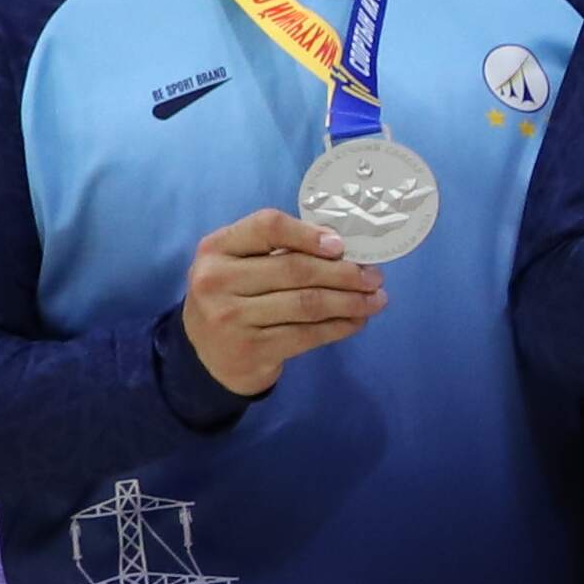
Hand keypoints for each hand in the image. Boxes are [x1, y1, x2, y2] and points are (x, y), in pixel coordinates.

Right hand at [178, 209, 383, 395]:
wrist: (206, 356)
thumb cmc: (234, 298)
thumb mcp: (240, 265)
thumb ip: (279, 250)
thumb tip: (343, 247)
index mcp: (216, 248)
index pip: (267, 226)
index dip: (309, 234)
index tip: (341, 246)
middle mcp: (217, 280)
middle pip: (296, 269)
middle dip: (345, 273)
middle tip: (375, 276)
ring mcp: (230, 317)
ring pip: (307, 303)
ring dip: (351, 301)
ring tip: (376, 299)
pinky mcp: (250, 349)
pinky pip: (308, 334)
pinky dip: (340, 326)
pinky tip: (357, 321)